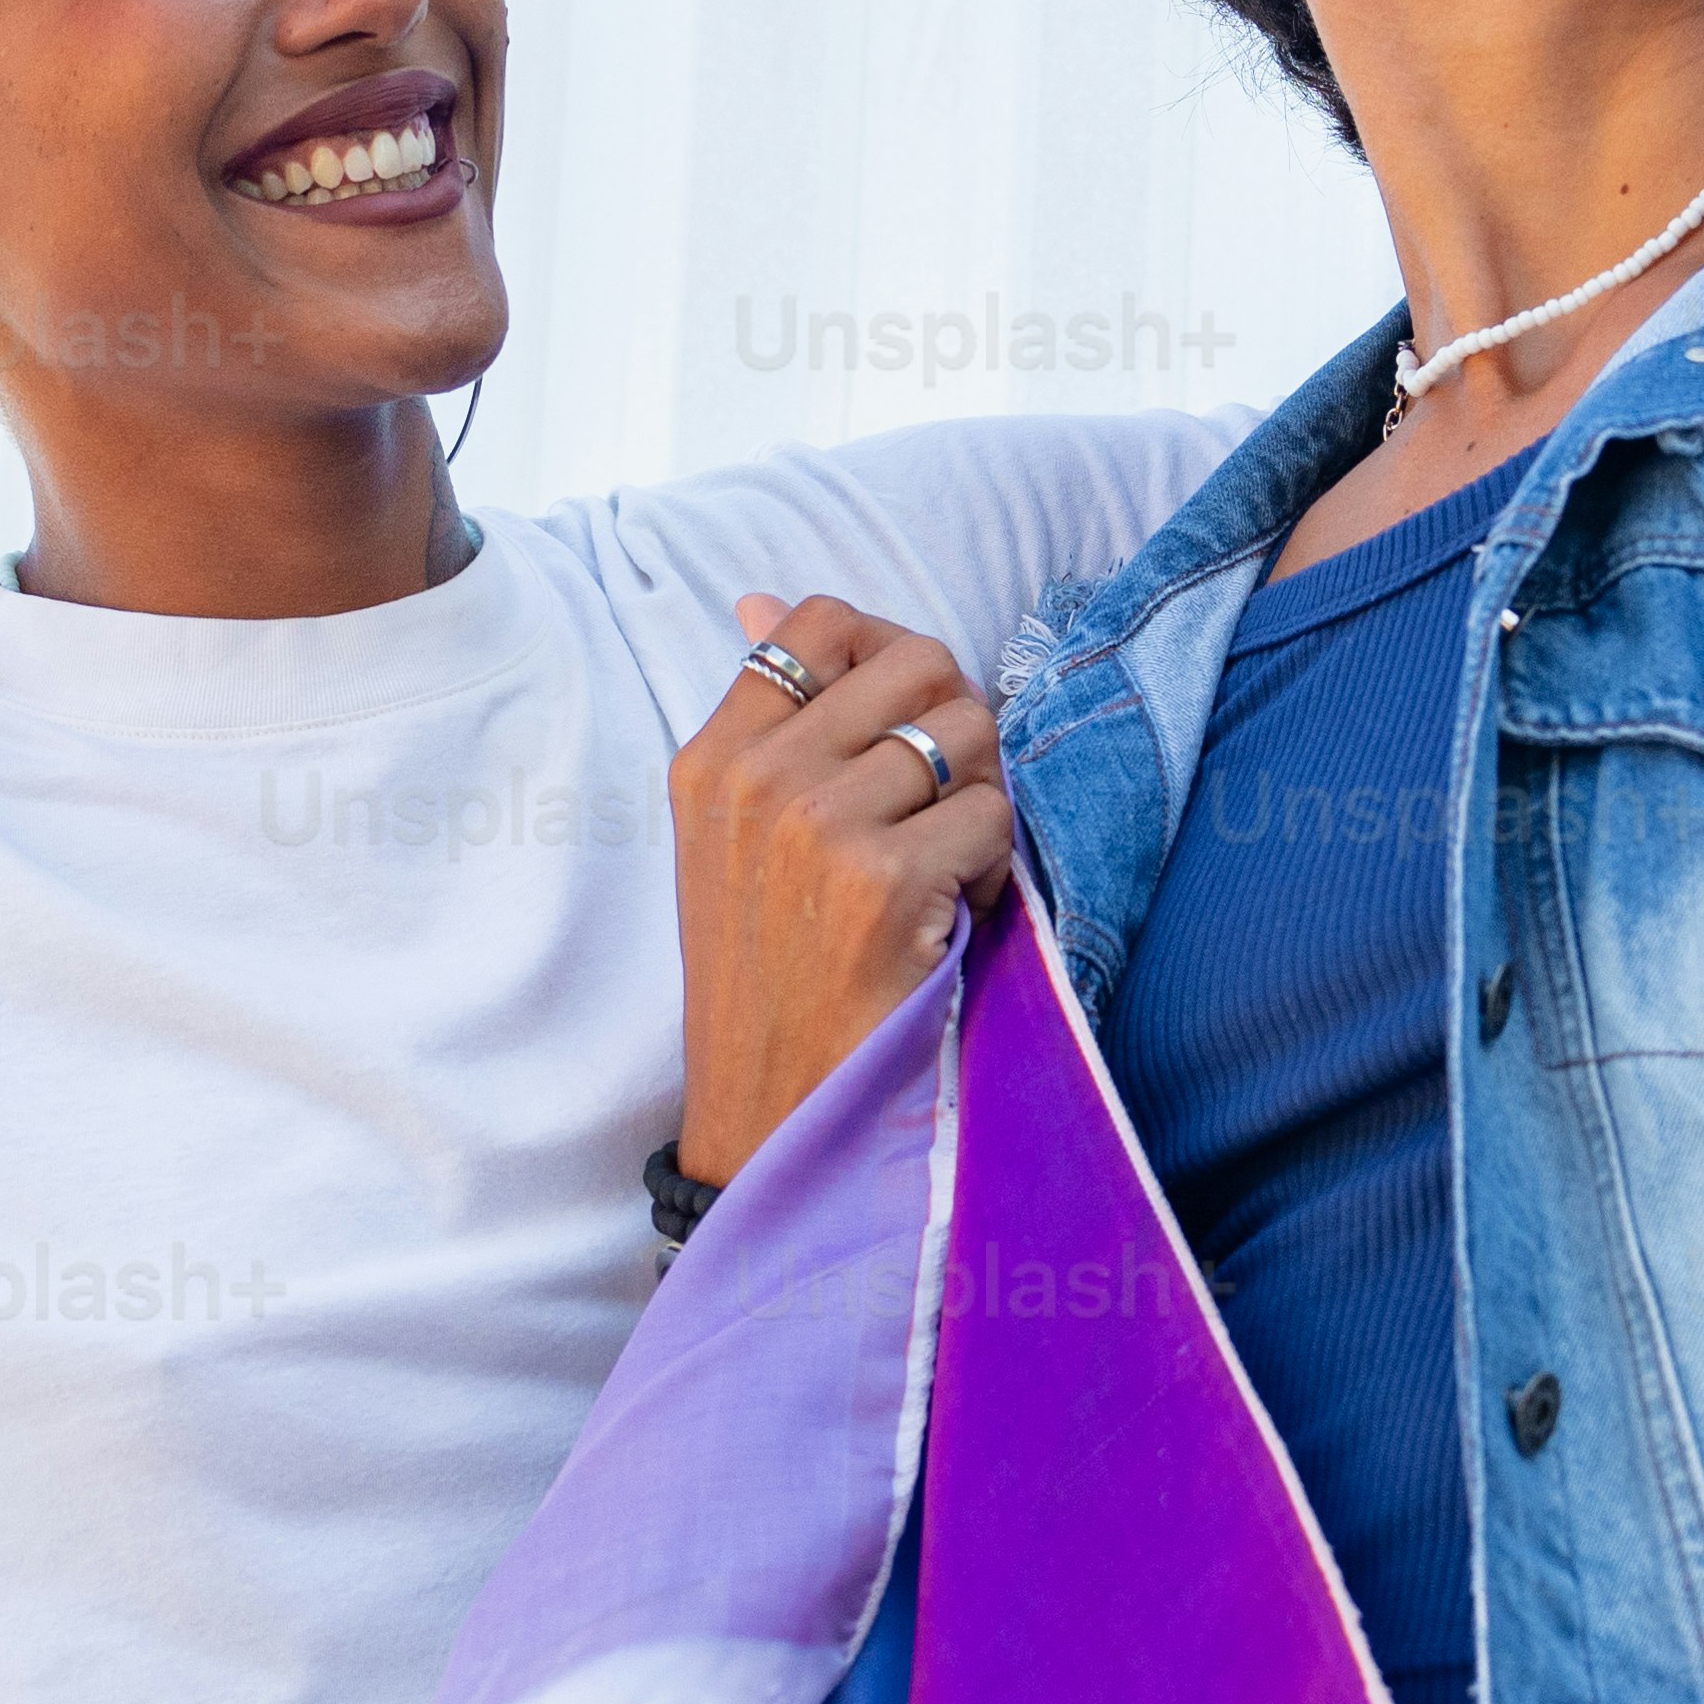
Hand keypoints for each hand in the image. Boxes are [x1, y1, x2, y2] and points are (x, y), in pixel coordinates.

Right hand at [664, 595, 1010, 1197]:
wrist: (767, 1104)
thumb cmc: (763, 969)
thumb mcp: (729, 833)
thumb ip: (764, 716)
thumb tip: (763, 599)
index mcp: (713, 757)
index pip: (816, 621)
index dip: (886, 655)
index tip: (896, 722)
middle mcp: (759, 778)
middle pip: (917, 662)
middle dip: (953, 723)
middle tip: (939, 798)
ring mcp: (820, 826)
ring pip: (968, 735)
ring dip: (977, 799)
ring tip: (938, 863)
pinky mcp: (886, 881)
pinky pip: (990, 819)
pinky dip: (988, 869)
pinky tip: (946, 915)